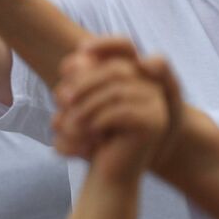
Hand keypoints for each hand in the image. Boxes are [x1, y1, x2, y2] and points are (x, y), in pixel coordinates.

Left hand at [52, 37, 173, 183]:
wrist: (107, 174)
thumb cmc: (89, 136)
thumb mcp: (80, 103)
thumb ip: (80, 78)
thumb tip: (78, 58)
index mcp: (134, 77)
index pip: (125, 45)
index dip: (104, 44)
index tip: (73, 59)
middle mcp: (150, 87)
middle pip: (117, 68)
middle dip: (83, 82)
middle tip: (61, 100)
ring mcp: (156, 105)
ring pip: (117, 90)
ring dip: (86, 105)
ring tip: (69, 121)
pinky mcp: (155, 124)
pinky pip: (122, 111)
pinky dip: (98, 119)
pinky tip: (89, 130)